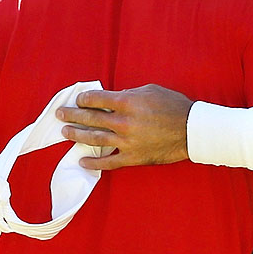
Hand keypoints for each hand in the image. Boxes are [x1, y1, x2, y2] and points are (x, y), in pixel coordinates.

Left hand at [56, 84, 191, 169]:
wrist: (191, 130)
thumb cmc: (173, 106)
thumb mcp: (149, 91)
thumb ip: (128, 94)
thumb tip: (112, 99)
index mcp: (127, 102)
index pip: (97, 100)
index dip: (84, 99)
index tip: (78, 100)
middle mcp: (123, 122)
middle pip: (91, 119)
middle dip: (72, 115)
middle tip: (60, 114)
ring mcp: (127, 142)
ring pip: (94, 139)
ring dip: (77, 136)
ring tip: (64, 132)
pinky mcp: (132, 157)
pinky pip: (108, 162)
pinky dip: (94, 162)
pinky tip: (81, 160)